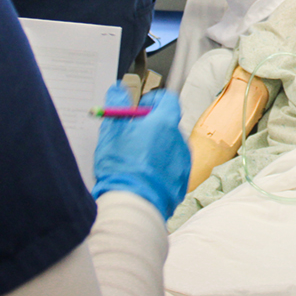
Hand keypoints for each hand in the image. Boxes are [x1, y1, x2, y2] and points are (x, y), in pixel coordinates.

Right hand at [92, 84, 190, 220]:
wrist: (133, 205)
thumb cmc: (122, 169)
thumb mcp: (112, 131)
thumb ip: (116, 105)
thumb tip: (118, 89)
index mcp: (164, 123)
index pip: (168, 99)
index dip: (153, 100)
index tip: (140, 108)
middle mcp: (179, 139)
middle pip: (168, 123)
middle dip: (151, 126)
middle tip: (132, 137)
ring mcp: (184, 160)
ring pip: (170, 145)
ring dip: (157, 147)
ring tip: (136, 160)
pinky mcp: (183, 179)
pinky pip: (173, 165)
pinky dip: (161, 166)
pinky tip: (144, 175)